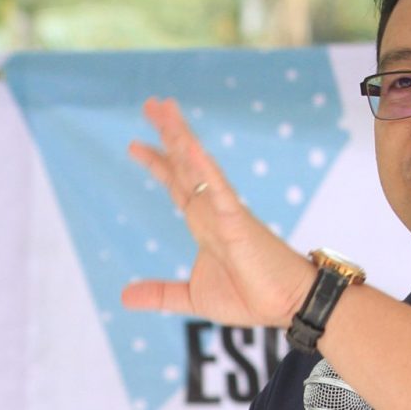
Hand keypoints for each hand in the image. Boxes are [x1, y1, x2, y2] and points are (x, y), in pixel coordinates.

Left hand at [123, 97, 316, 326]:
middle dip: (168, 133)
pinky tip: (191, 149)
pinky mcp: (240, 223)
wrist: (287, 306)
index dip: (157, 162)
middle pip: (185, 164)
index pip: (177, 184)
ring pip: (199, 167)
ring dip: (182, 139)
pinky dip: (206, 170)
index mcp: (203, 224)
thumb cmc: (249, 297)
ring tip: (167, 111)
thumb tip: (123, 296)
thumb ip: (160, 293)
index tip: (135, 144)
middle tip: (151, 103)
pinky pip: (220, 192)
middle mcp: (213, 210)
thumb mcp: (191, 297)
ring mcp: (226, 213)